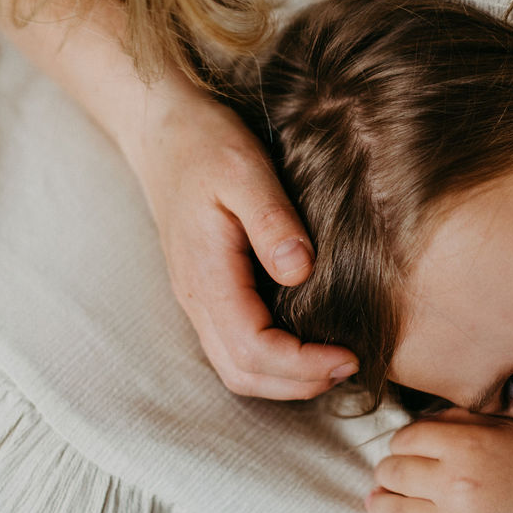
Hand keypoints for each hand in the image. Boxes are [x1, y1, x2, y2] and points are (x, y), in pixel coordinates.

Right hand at [124, 80, 356, 398]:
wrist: (161, 129)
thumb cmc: (204, 143)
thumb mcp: (244, 169)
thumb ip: (272, 221)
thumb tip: (301, 270)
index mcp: (206, 275)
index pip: (252, 350)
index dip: (302, 365)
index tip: (350, 355)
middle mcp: (197, 297)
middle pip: (242, 373)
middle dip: (299, 383)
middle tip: (351, 366)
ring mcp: (198, 296)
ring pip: (235, 366)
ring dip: (285, 378)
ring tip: (334, 362)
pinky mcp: (207, 289)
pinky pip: (234, 344)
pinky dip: (272, 359)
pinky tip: (305, 340)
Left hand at [366, 411, 512, 512]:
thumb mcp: (508, 430)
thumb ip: (462, 420)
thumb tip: (418, 422)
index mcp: (469, 446)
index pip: (405, 439)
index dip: (399, 444)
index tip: (404, 452)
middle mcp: (458, 484)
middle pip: (392, 473)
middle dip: (387, 473)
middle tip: (390, 478)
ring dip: (380, 506)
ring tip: (379, 504)